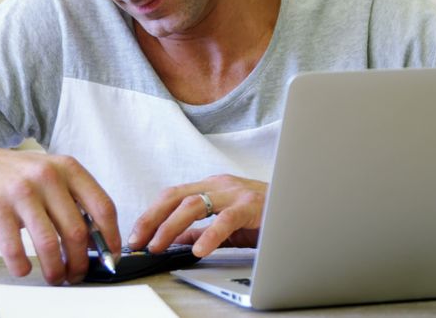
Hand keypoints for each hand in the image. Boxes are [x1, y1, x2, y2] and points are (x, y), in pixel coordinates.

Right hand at [0, 149, 118, 284]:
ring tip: (55, 277)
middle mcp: (47, 176)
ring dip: (55, 268)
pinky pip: (14, 247)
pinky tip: (23, 268)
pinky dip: (21, 265)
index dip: (110, 236)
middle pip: (77, 230)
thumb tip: (96, 239)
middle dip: (80, 261)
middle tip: (76, 274)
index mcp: (68, 168)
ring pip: (49, 242)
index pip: (102, 206)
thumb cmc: (15, 178)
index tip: (110, 256)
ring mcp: (20, 191)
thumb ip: (74, 200)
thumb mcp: (50, 176)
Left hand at [129, 174, 266, 257]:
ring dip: (170, 226)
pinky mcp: (252, 206)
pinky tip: (199, 250)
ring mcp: (236, 193)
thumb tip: (176, 240)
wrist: (299, 208)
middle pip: (176, 196)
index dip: (150, 215)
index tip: (135, 237)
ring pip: (194, 203)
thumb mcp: (227, 225)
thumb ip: (202, 230)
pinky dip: (210, 235)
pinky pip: (226, 219)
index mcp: (212, 188)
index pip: (172, 196)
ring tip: (158, 246)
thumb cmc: (266, 216)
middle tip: (138, 241)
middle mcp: (220, 185)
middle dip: (151, 218)